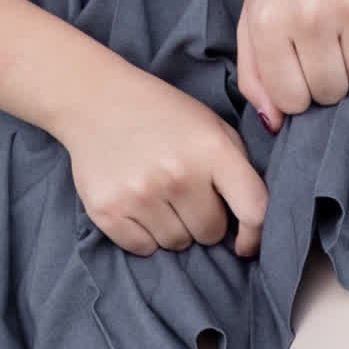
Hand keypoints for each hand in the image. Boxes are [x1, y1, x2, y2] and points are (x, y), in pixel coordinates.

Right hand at [59, 53, 269, 258]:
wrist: (94, 99)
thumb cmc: (162, 114)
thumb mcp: (211, 126)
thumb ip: (237, 167)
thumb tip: (254, 221)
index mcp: (212, 149)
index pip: (253, 210)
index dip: (254, 236)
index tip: (245, 244)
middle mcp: (178, 174)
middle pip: (209, 233)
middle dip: (203, 220)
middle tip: (185, 195)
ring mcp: (140, 194)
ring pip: (176, 244)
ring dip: (173, 228)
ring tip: (158, 196)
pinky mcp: (107, 210)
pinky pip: (143, 248)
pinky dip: (143, 235)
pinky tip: (137, 205)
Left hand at [234, 0, 348, 131]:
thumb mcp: (254, 14)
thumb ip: (254, 74)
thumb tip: (275, 124)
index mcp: (270, 20)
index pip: (292, 100)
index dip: (298, 91)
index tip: (300, 67)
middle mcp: (313, 13)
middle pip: (331, 92)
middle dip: (328, 79)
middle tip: (325, 44)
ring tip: (345, 27)